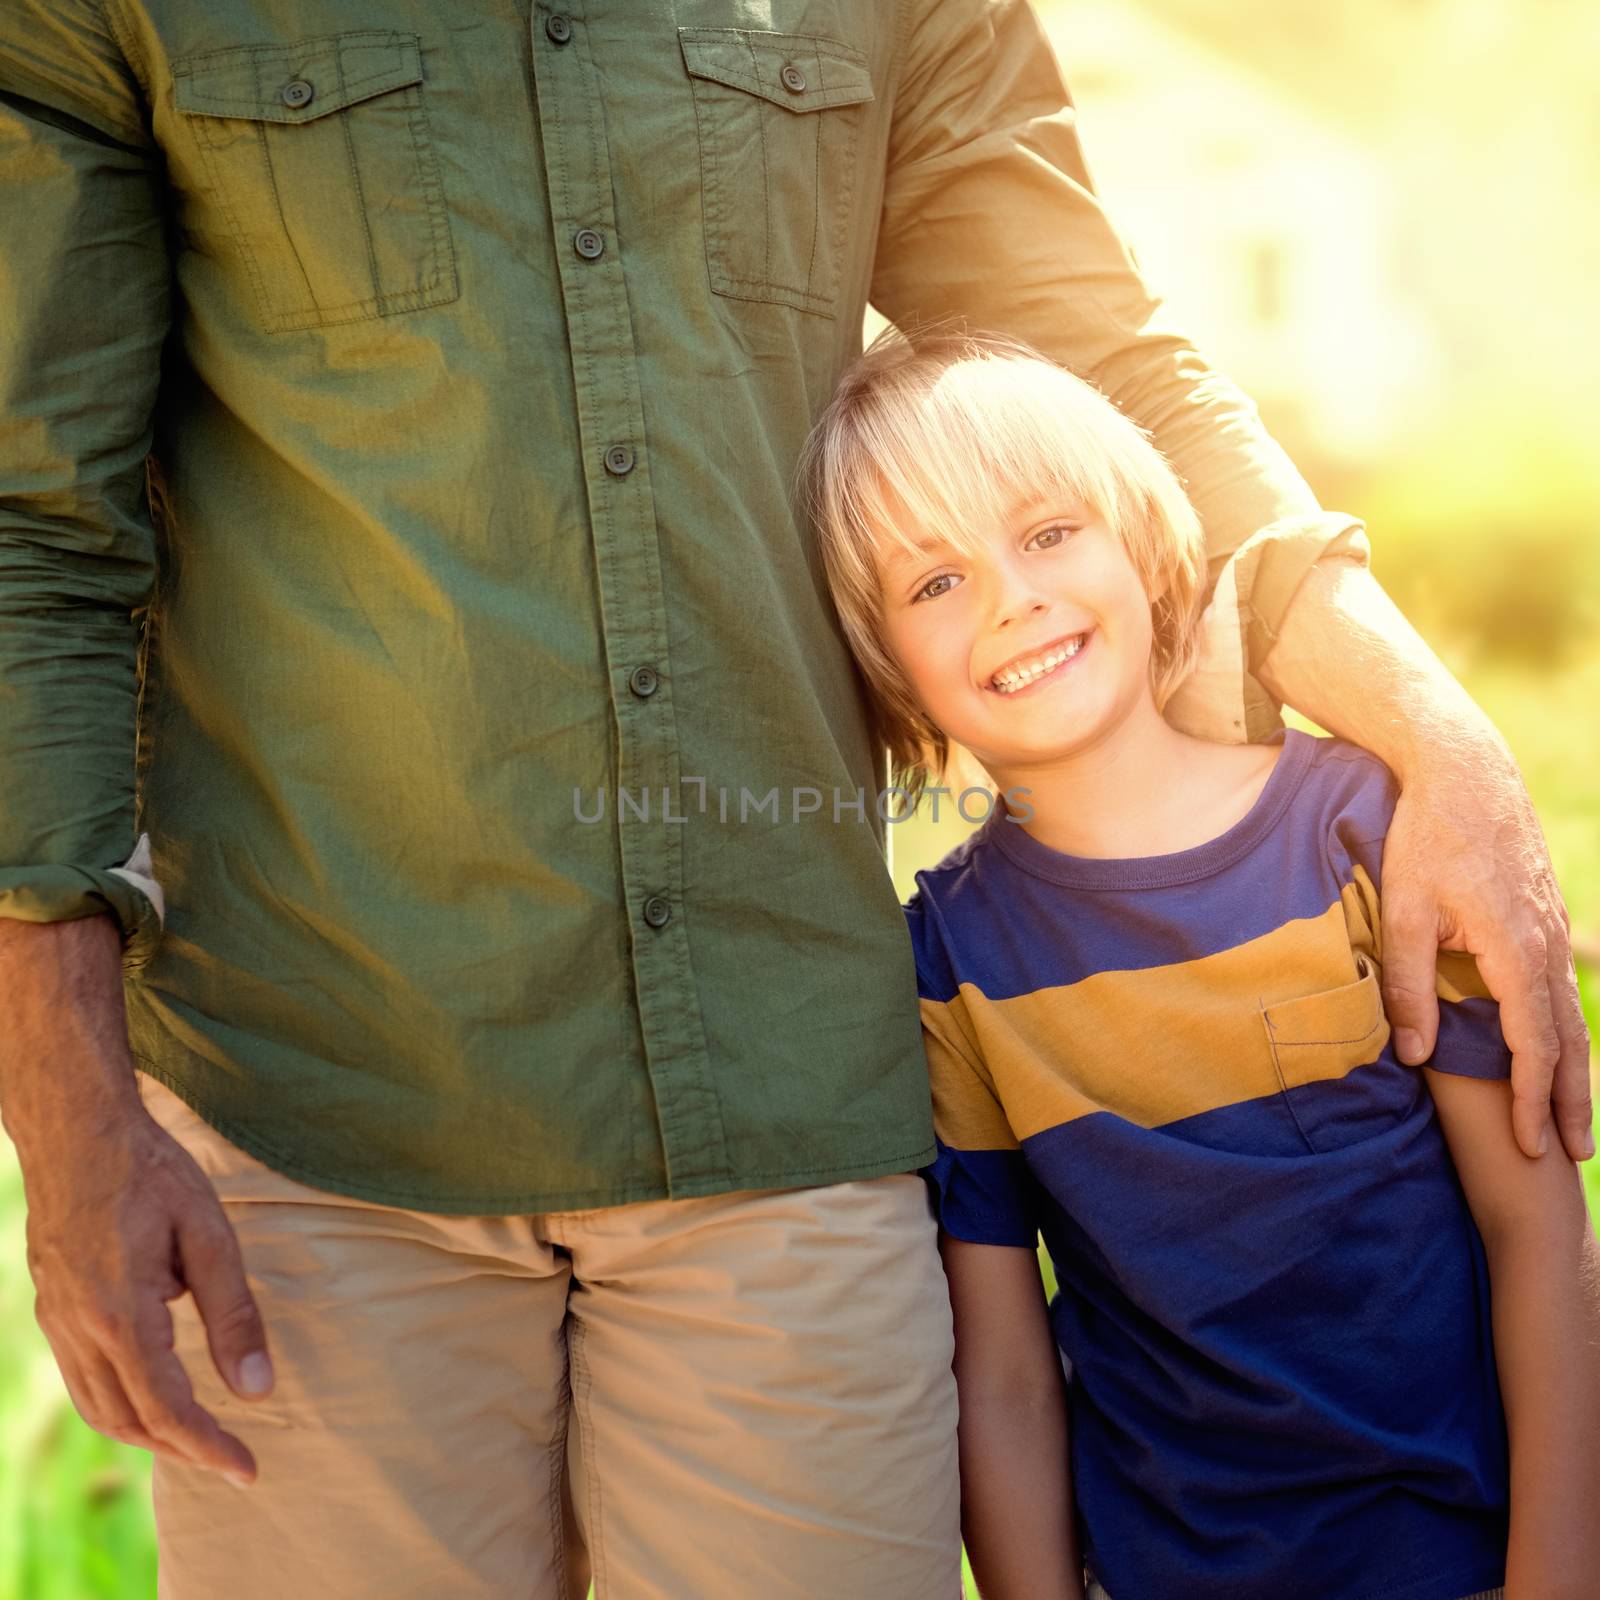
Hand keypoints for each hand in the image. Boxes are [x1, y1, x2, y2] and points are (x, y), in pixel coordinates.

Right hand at [20, 1094, 275, 1481]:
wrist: (76, 1129)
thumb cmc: (150, 1171)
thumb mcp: (209, 1234)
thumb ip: (233, 1314)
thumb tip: (257, 1389)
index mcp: (120, 1314)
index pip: (166, 1408)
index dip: (209, 1446)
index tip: (248, 1469)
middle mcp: (78, 1329)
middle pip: (128, 1420)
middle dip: (182, 1449)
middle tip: (233, 1460)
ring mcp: (56, 1320)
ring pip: (98, 1406)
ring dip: (148, 1433)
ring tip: (199, 1439)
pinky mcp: (53, 1307)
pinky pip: (83, 1378)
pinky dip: (120, 1402)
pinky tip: (154, 1392)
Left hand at [1380, 733, 1592, 1162]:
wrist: (1467, 772)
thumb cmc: (1426, 838)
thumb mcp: (1404, 910)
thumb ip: (1408, 983)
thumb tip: (1415, 1053)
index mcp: (1515, 948)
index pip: (1532, 1042)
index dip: (1529, 1098)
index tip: (1529, 1145)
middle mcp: (1547, 944)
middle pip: (1567, 1040)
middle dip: (1568, 1101)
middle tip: (1573, 1157)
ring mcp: (1554, 930)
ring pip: (1571, 1015)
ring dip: (1574, 1072)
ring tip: (1573, 1120)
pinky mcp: (1546, 918)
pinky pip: (1562, 988)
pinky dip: (1567, 1031)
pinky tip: (1558, 1053)